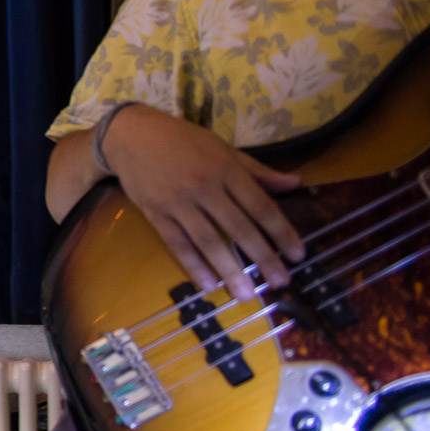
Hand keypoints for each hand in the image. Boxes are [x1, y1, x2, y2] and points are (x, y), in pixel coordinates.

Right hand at [101, 104, 304, 301]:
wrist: (130, 136)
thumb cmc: (181, 140)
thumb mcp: (223, 148)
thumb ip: (257, 170)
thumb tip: (295, 184)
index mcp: (225, 168)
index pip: (260, 205)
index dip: (281, 231)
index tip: (298, 254)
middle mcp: (203, 186)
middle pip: (238, 227)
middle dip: (262, 257)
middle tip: (280, 282)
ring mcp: (178, 202)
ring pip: (208, 241)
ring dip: (229, 269)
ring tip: (247, 294)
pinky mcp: (156, 214)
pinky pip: (177, 244)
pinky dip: (193, 265)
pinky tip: (208, 285)